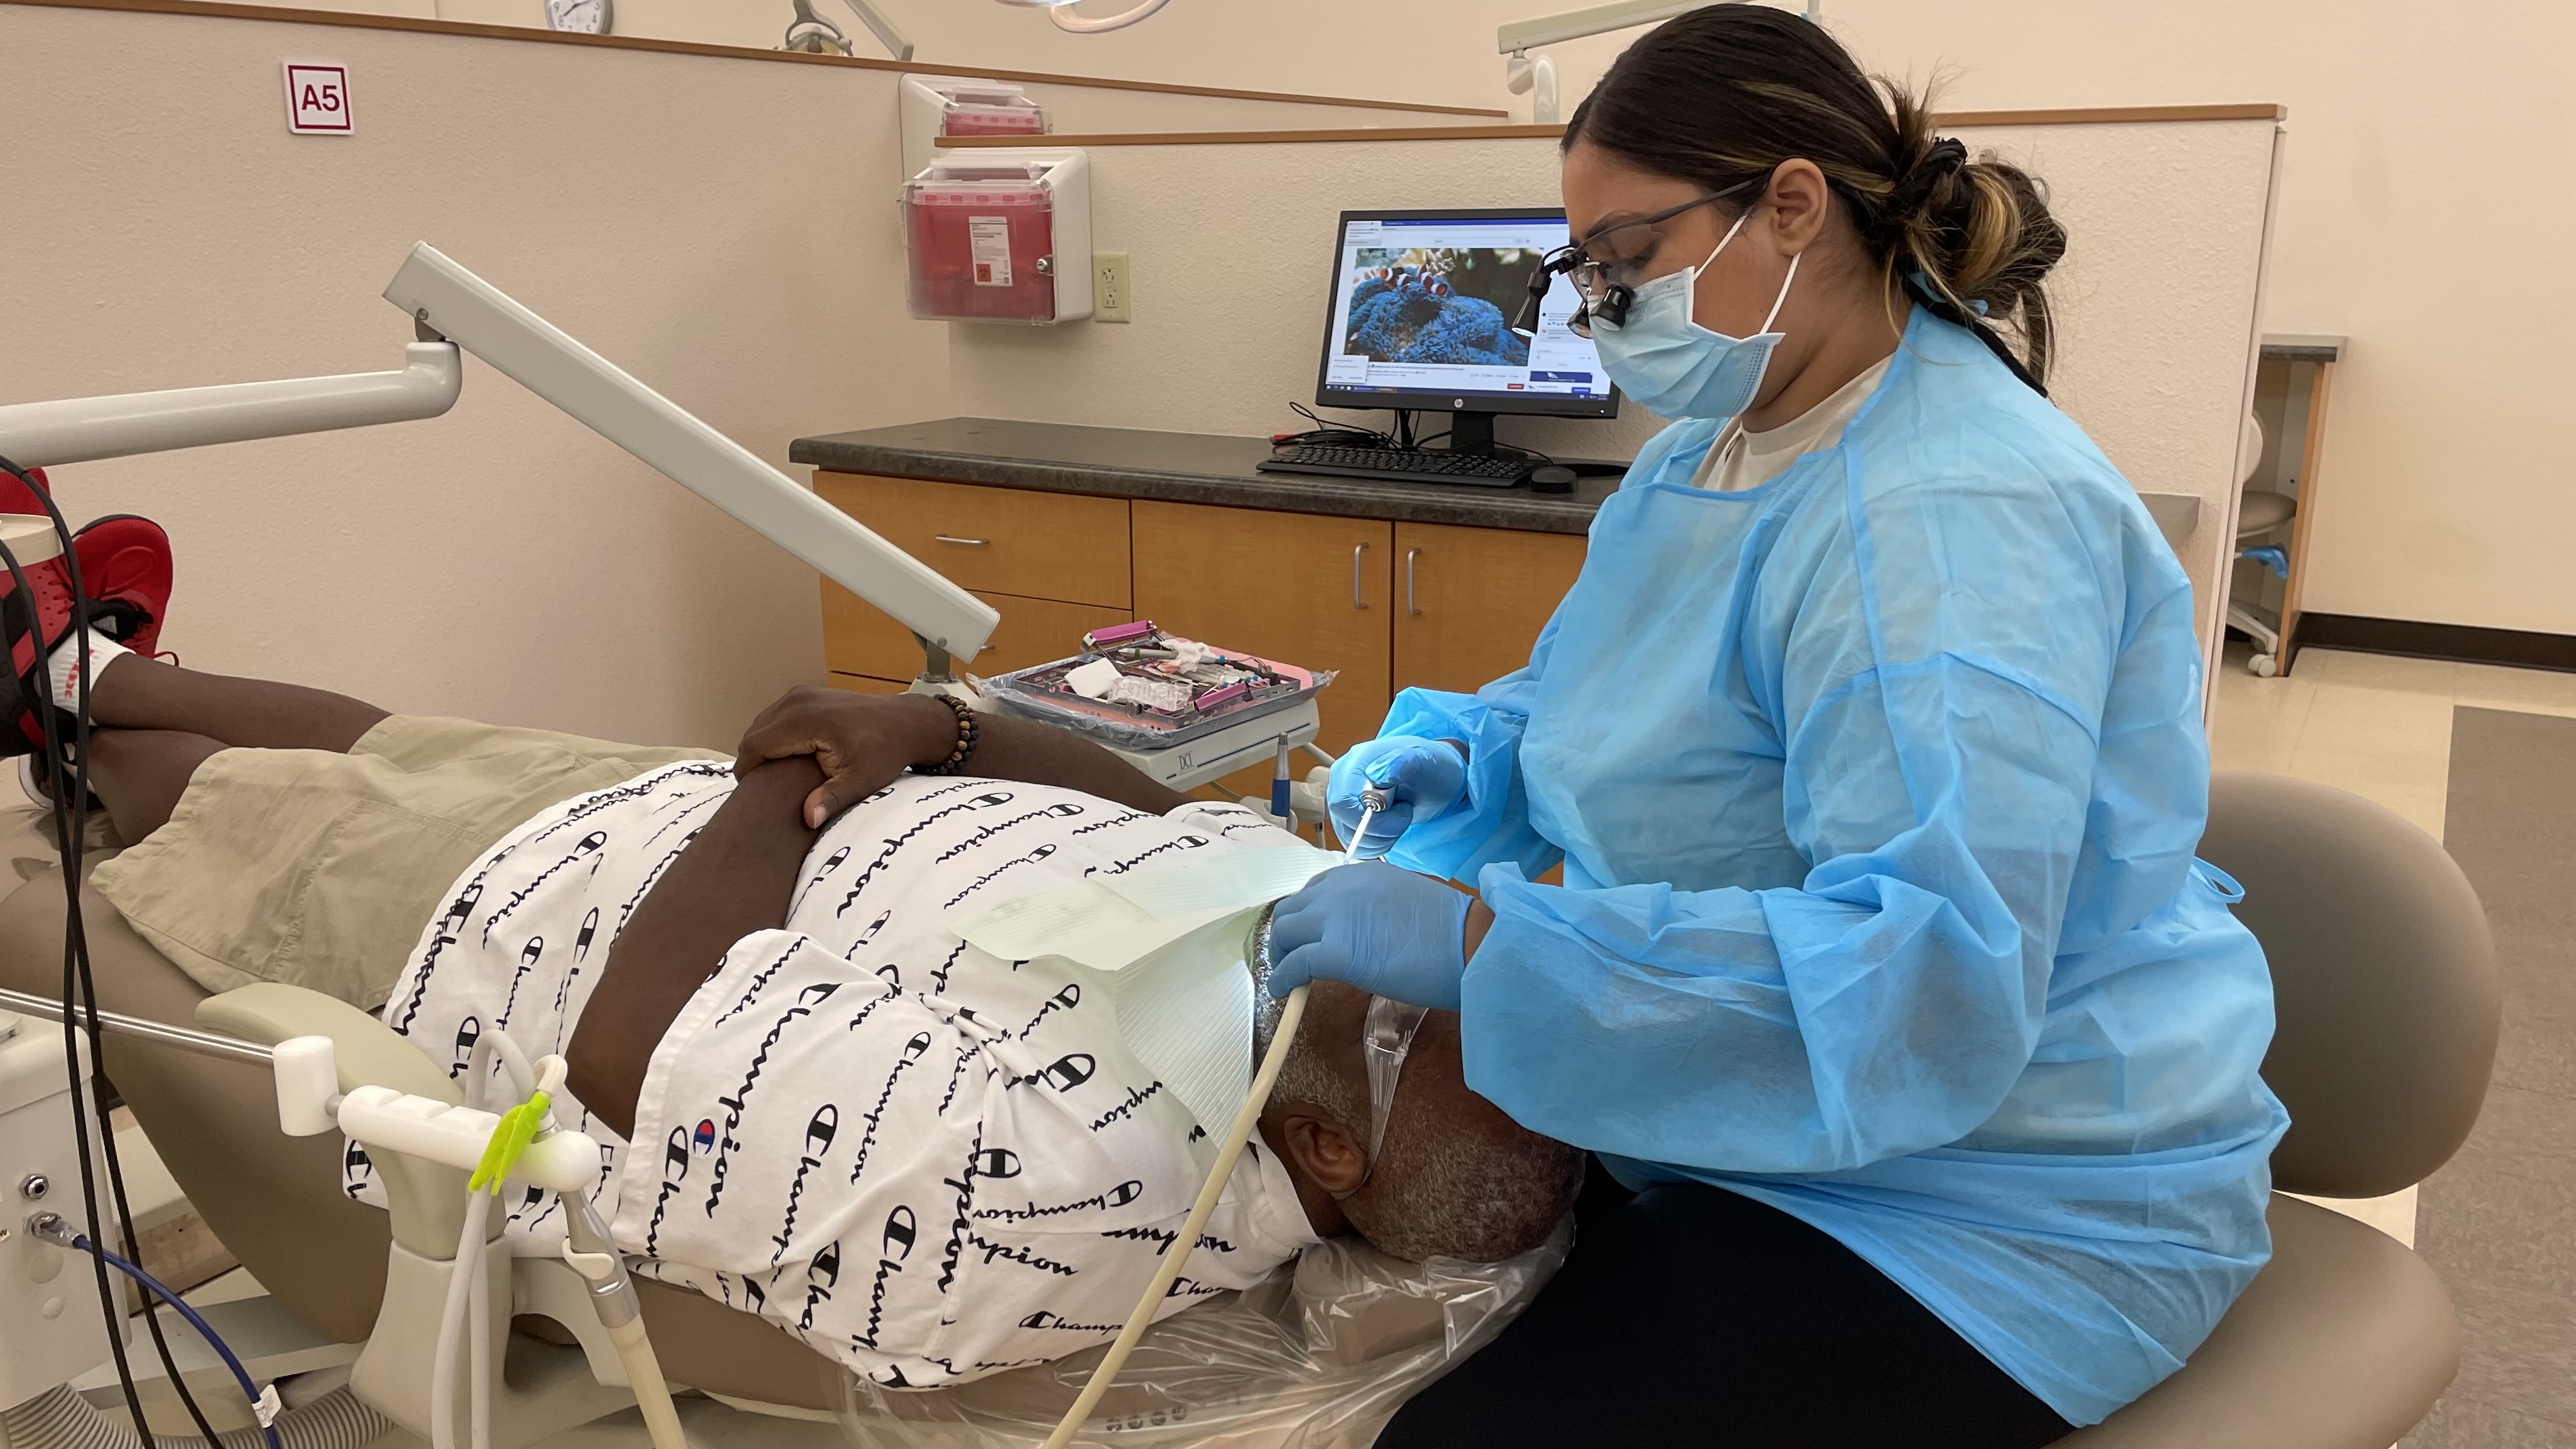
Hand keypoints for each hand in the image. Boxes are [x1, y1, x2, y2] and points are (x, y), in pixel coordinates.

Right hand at [733, 685, 958, 827]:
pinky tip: (787, 756)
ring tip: (773, 775)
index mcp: (806, 719)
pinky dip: (774, 735)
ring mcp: (801, 693)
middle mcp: (798, 700)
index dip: (747, 770)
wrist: (906, 722)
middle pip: (754, 733)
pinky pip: (776, 715)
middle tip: (762, 789)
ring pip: (762, 723)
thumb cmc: (886, 750)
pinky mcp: (806, 693)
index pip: (755, 745)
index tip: (751, 792)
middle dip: (753, 760)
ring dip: (763, 747)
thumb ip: (832, 798)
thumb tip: (809, 819)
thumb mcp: (861, 780)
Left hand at [1264, 863, 1469, 1011]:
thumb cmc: (1451, 931)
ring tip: (1289, 975)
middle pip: (1292, 908)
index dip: (1308, 916)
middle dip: (1287, 934)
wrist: (1470, 945)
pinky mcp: (1336, 952)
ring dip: (1281, 954)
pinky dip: (1283, 979)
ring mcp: (1336, 917)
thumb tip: (1357, 932)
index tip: (1310, 935)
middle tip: (1293, 958)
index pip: (1316, 890)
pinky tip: (1286, 993)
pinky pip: (1294, 965)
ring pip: (1285, 932)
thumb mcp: (1403, 901)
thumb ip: (1372, 908)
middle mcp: (1341, 887)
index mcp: (1360, 874)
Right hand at [1328, 737, 1466, 856]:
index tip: (1403, 809)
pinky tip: (1392, 829)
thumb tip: (1376, 773)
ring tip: (1400, 819)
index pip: (1343, 803)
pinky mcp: (1349, 819)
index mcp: (1354, 763)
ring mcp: (1344, 802)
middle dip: (1379, 830)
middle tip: (1404, 815)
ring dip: (1380, 839)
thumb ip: (1401, 763)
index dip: (1372, 818)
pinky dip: (1377, 844)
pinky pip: (1354, 843)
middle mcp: (1341, 782)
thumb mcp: (1425, 762)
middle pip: (1344, 822)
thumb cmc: (1432, 768)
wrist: (1435, 779)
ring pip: (1348, 837)